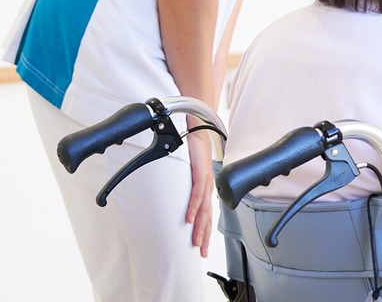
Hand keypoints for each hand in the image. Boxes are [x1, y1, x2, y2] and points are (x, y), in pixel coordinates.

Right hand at [185, 129, 213, 257]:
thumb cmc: (192, 149)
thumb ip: (183, 185)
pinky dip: (193, 207)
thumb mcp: (187, 171)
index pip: (206, 214)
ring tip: (196, 242)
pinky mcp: (201, 172)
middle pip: (207, 217)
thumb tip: (172, 196)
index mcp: (206, 188)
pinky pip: (197, 193)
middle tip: (201, 252)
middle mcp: (209, 186)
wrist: (196, 129)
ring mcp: (206, 180)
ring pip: (204, 209)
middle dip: (205, 236)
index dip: (205, 231)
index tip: (201, 247)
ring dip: (199, 227)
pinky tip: (189, 218)